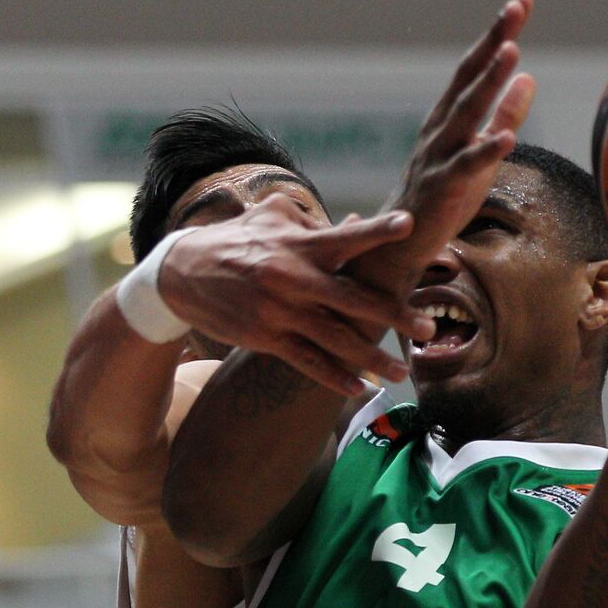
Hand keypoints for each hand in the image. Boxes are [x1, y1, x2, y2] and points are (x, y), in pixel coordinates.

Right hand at [157, 194, 430, 395]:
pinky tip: (359, 390)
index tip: (409, 224)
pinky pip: (307, 361)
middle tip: (426, 328)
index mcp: (298, 244)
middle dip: (392, 314)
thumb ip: (313, 222)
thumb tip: (353, 222)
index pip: (345, 237)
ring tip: (401, 373)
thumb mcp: (270, 217)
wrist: (181, 273)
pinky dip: (334, 377)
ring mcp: (279, 311)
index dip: (377, 231)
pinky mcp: (266, 337)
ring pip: (334, 339)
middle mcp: (293, 278)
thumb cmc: (236, 240)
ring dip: (371, 359)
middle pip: (351, 298)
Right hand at [376, 0, 537, 275]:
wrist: (397, 242)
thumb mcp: (481, 151)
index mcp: (450, 117)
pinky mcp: (443, 188)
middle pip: (470, 78)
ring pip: (466, 114)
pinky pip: (466, 167)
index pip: (476, 68)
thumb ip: (504, 115)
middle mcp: (442, 129)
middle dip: (494, 42)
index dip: (498, 36)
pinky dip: (487, 152)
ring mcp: (439, 156)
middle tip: (515, 9)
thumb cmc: (442, 196)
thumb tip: (529, 76)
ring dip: (488, 82)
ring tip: (512, 52)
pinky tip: (508, 138)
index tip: (521, 2)